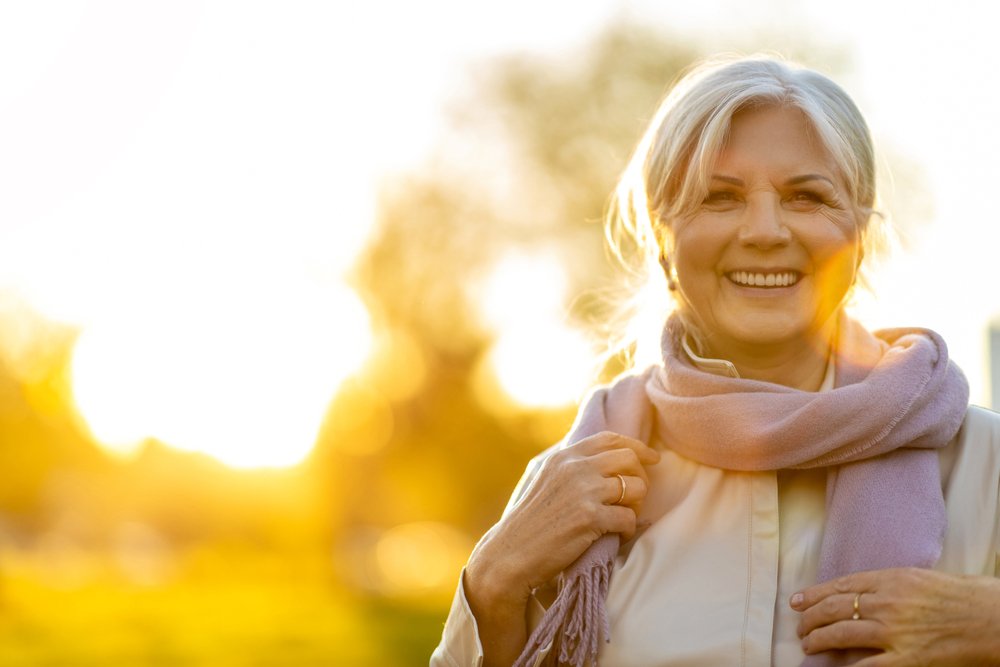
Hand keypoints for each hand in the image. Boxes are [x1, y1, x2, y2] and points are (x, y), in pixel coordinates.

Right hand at [469, 431, 659, 601]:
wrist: (511, 553)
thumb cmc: (532, 522)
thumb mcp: (547, 480)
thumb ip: (574, 467)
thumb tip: (610, 460)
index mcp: (565, 457)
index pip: (610, 439)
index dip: (637, 446)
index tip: (652, 458)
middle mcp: (575, 468)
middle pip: (629, 459)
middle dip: (641, 477)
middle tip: (636, 498)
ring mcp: (584, 492)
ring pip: (636, 487)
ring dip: (637, 506)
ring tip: (623, 519)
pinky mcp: (590, 518)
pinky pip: (629, 518)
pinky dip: (628, 529)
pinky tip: (616, 536)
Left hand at [791, 567, 999, 665]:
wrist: (993, 619)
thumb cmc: (965, 596)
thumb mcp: (921, 577)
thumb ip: (890, 584)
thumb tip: (865, 592)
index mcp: (890, 578)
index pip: (840, 585)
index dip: (813, 594)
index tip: (797, 601)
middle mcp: (886, 602)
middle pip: (834, 608)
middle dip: (810, 618)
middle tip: (800, 625)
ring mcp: (894, 632)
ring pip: (840, 634)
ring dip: (818, 640)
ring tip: (808, 645)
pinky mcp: (906, 659)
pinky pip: (864, 666)